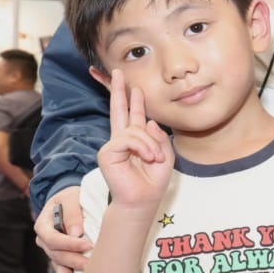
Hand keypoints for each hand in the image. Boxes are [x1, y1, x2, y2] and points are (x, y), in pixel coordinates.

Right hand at [35, 186, 90, 272]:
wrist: (73, 200)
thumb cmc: (73, 196)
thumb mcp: (72, 196)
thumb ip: (73, 211)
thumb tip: (76, 232)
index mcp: (43, 223)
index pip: (53, 238)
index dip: (69, 243)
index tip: (88, 245)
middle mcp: (44, 239)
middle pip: (56, 253)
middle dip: (74, 259)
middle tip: (91, 264)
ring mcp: (51, 249)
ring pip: (59, 263)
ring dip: (72, 271)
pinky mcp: (60, 255)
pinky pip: (61, 269)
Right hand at [95, 70, 173, 209]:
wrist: (143, 200)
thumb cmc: (153, 180)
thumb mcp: (165, 155)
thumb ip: (159, 137)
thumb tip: (149, 122)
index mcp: (135, 139)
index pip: (132, 115)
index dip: (132, 100)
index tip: (133, 85)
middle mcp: (121, 140)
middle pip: (118, 109)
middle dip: (119, 90)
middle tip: (119, 72)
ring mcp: (113, 146)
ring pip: (136, 129)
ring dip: (151, 144)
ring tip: (155, 158)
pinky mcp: (107, 153)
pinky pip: (129, 139)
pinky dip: (143, 147)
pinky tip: (148, 157)